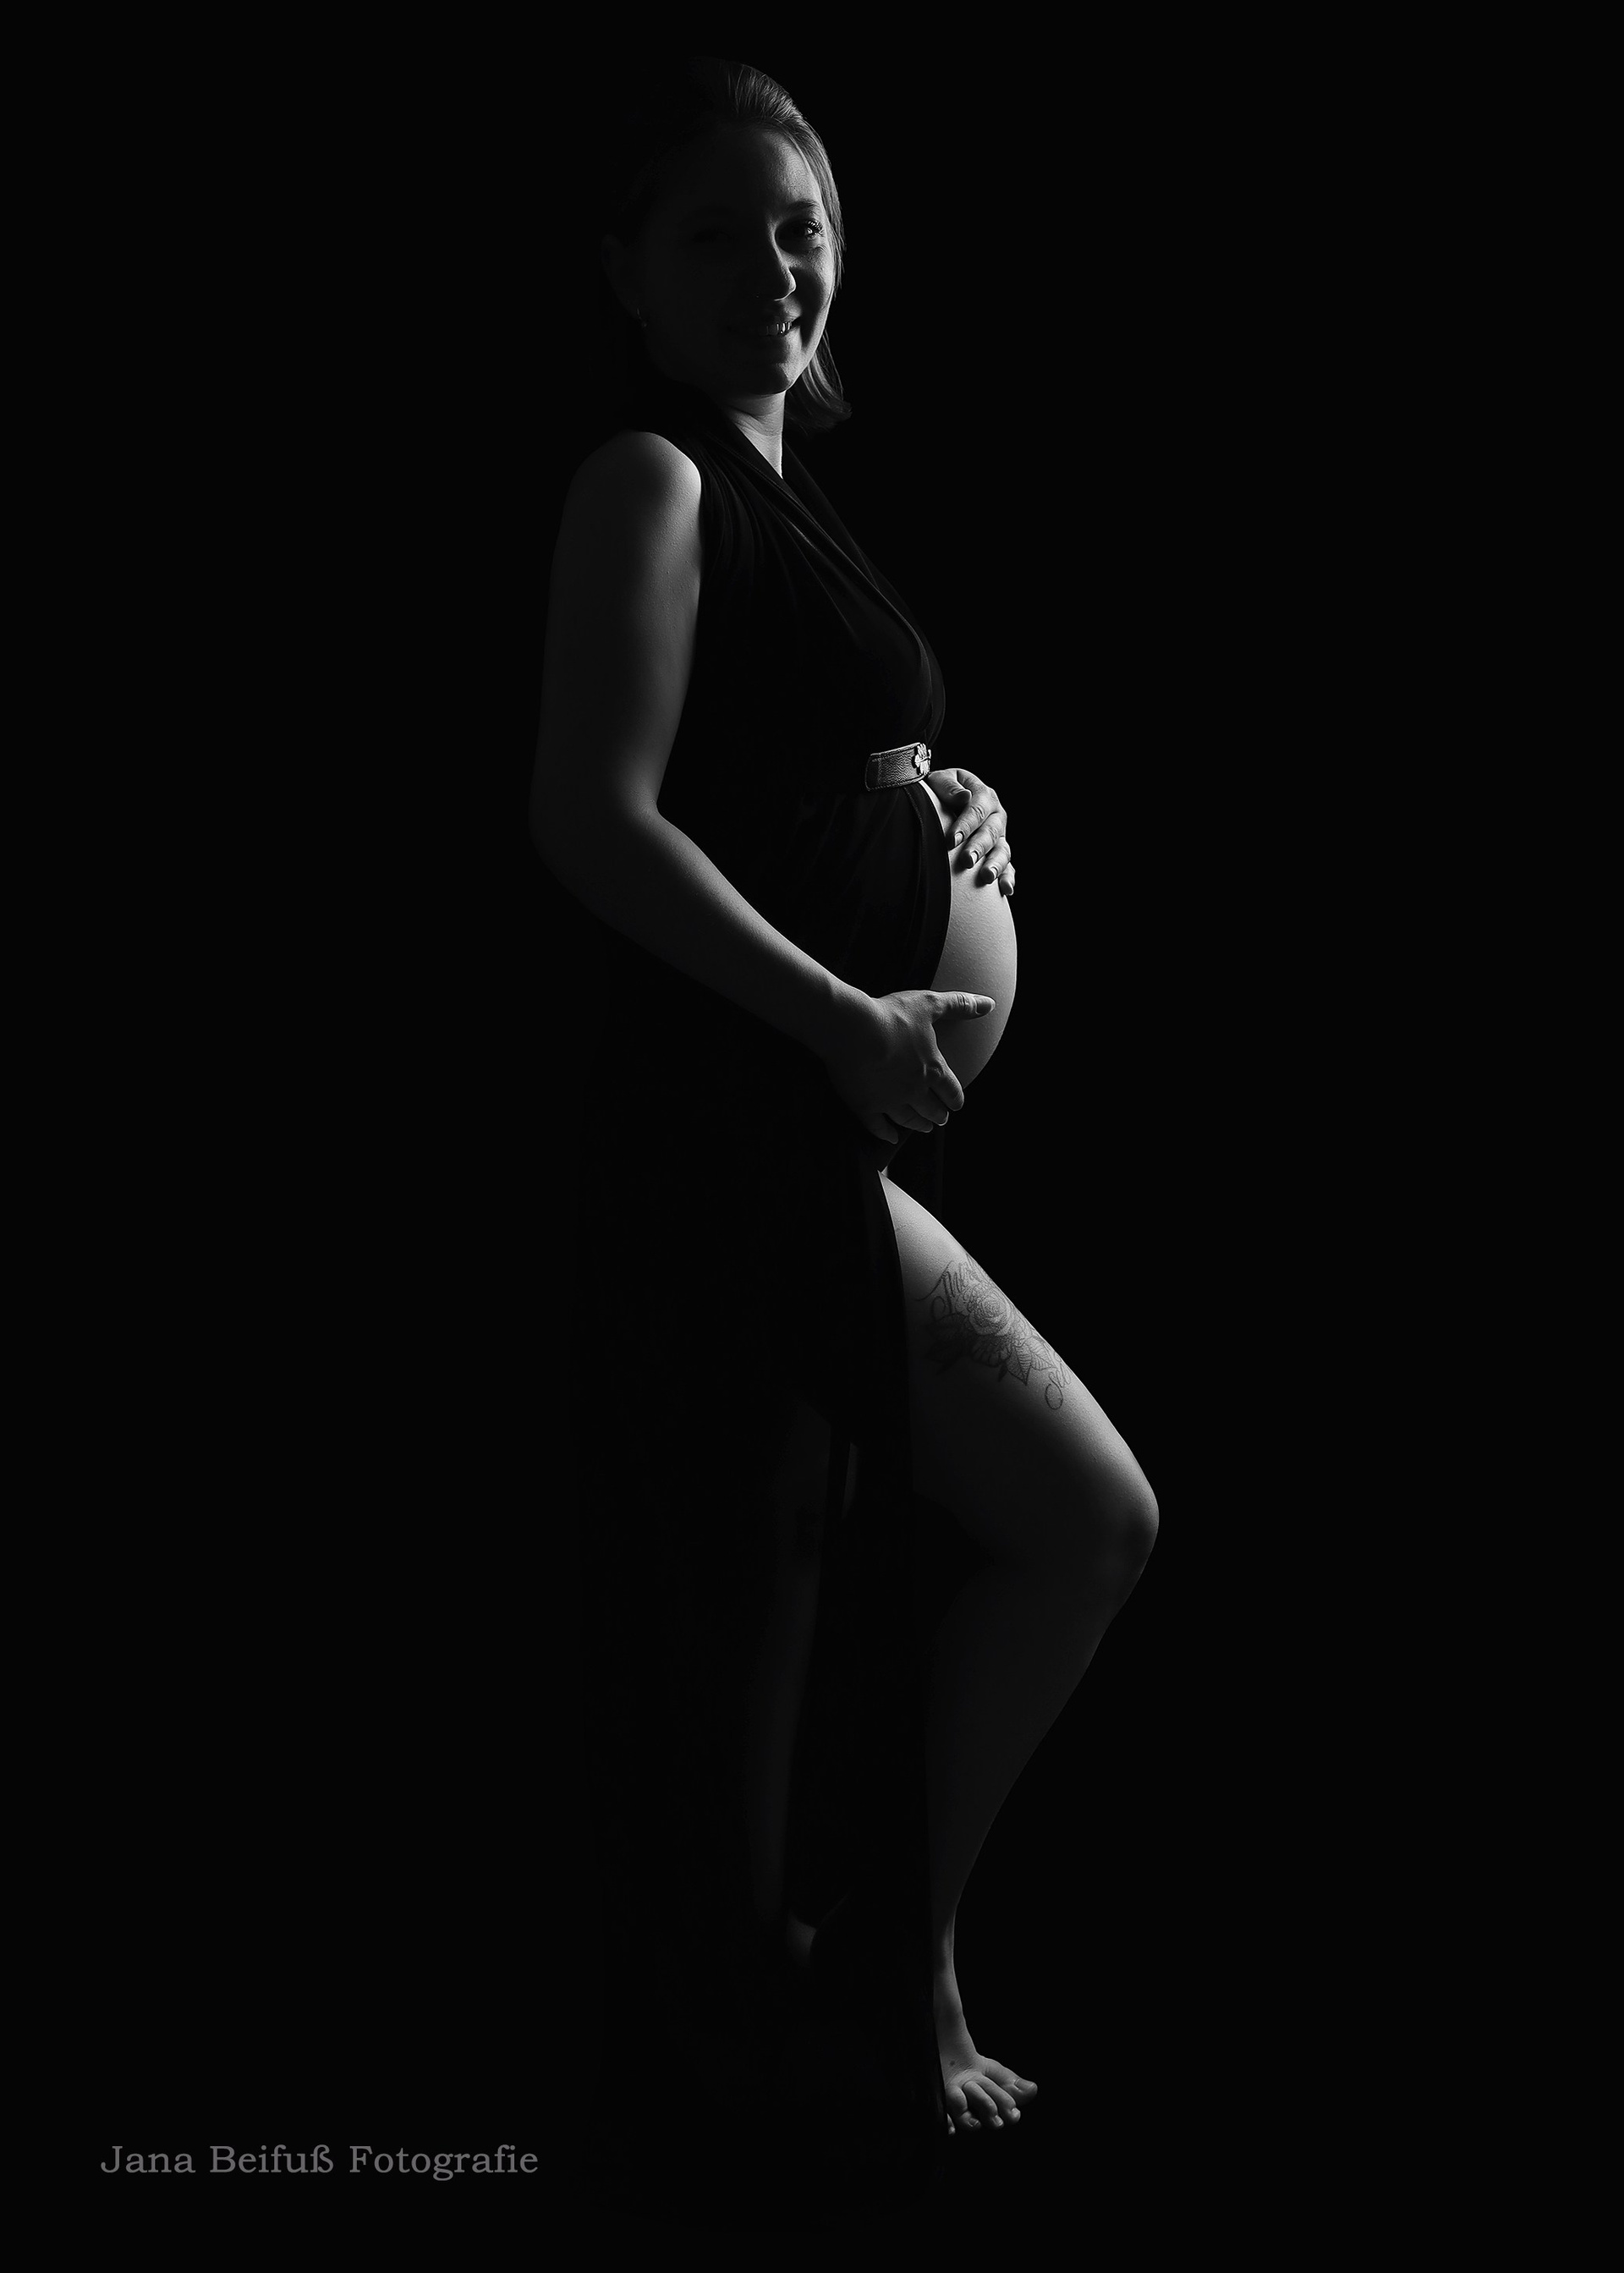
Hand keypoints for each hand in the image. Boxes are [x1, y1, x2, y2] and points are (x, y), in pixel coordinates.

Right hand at [820, 989, 996, 1147]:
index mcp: (932, 1069)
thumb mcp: (930, 1004)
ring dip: (918, 1125)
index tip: (956, 1105)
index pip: (952, 1091)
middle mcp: (914, 1091)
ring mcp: (889, 1101)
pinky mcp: (865, 1106)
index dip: (955, 1099)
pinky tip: (891, 1136)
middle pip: (932, 1110)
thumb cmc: (891, 1015)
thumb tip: (988, 1004)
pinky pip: (877, 1126)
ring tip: (923, 1127)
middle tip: (941, 1119)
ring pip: (908, 1120)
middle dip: (939, 1115)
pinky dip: (885, 1133)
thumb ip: (960, 1005)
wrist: (851, 1028)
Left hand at [924, 767, 1015, 896]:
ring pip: (1002, 850)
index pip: (977, 809)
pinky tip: (1006, 889)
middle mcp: (996, 815)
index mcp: (983, 795)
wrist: (943, 800)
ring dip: (996, 864)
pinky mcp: (998, 852)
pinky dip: (1008, 877)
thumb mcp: (939, 781)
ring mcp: (999, 835)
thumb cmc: (939, 791)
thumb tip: (964, 797)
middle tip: (966, 861)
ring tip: (986, 877)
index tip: (952, 840)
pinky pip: (1008, 866)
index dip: (965, 825)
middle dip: (979, 847)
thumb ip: (949, 787)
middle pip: (990, 832)